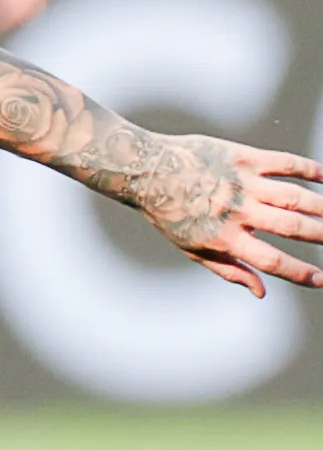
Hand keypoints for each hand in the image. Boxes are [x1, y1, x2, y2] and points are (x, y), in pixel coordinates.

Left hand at [123, 135, 322, 296]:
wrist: (144, 169)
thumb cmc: (169, 213)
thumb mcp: (191, 249)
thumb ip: (229, 270)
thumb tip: (262, 292)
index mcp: (223, 237)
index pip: (271, 261)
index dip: (300, 273)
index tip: (322, 279)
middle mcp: (236, 210)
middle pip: (291, 226)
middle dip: (322, 235)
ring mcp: (240, 182)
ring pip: (295, 195)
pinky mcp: (242, 157)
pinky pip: (284, 163)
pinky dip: (310, 169)